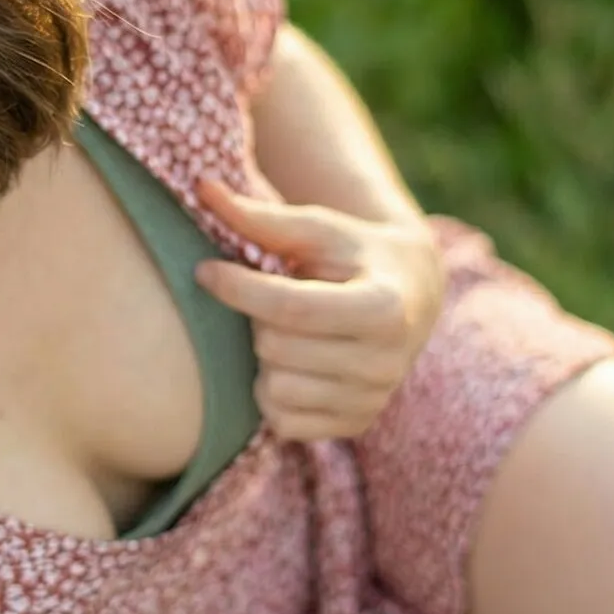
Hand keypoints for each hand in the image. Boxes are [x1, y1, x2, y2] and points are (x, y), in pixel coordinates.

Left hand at [193, 178, 444, 440]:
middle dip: (257, 318)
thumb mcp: (318, 228)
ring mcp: (372, 401)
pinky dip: (272, 391)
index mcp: (385, 308)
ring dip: (262, 357)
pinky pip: (281, 420)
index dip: (237, 288)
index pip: (291, 308)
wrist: (410, 294)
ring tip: (285, 329)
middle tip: (270, 297)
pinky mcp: (354, 426)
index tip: (204, 269)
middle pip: (276, 348)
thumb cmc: (354, 253)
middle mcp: (385, 363)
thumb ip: (261, 217)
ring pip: (274, 389)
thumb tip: (202, 188)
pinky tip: (292, 362)